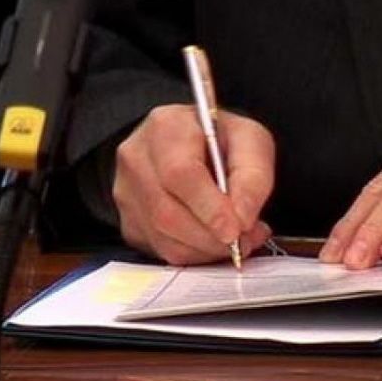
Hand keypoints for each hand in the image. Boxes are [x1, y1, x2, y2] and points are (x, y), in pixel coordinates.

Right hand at [113, 104, 274, 264]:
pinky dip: (195, 254)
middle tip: (245, 239)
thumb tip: (243, 218)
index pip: (180, 173)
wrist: (195, 144)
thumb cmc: (222, 141)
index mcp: (165, 126)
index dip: (210, 208)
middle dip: (212, 236)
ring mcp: (127, 192)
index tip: (236, 229)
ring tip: (237, 239)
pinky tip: (214, 240)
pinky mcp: (129, 221)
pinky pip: (161, 250)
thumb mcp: (251, 141)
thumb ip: (254, 177)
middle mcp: (137, 158)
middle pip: (167, 212)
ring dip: (207, 248)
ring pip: (164, 237)